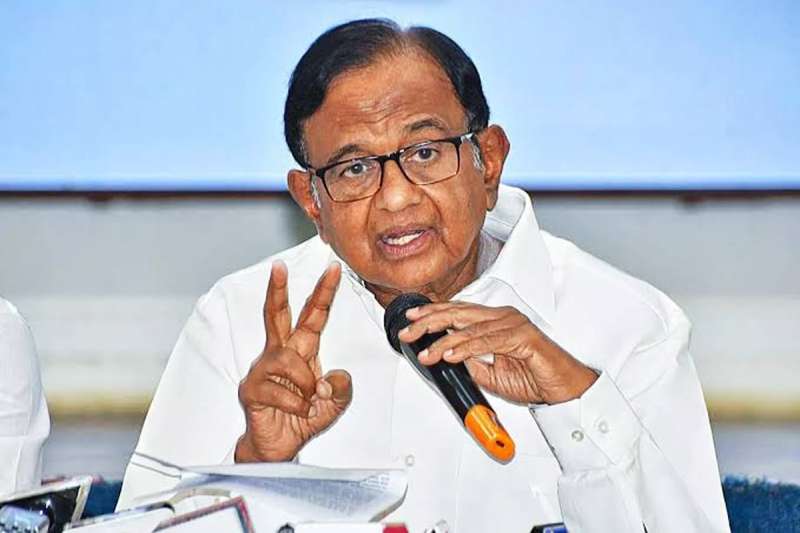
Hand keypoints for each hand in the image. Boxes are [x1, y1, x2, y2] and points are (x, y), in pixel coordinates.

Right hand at [235, 261, 351, 462]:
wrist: (279, 448)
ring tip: (309, 401)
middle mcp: (279, 354)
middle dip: (277, 290)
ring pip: (289, 361)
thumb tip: (329, 378)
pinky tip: (297, 413)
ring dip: (306, 384)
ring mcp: (261, 370)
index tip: (334, 269)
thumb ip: (341, 388)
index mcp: (301, 351)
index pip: (312, 316)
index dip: (323, 293)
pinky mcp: (251, 389)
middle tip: (279, 266)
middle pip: (276, 316)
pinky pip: (280, 391)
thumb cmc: (303, 419)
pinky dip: (297, 406)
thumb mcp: (335, 404)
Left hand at [397, 302, 596, 404]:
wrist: (563, 390)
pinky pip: (488, 341)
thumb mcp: (489, 375)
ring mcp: (514, 324)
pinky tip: (452, 354)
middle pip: (459, 313)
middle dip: (430, 322)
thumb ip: (469, 363)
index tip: (410, 319)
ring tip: (427, 352)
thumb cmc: (533, 379)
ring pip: (470, 328)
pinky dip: (467, 348)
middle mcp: (503, 317)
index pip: (457, 312)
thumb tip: (448, 357)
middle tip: (409, 331)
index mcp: (494, 321)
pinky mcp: (524, 337)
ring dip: (444, 341)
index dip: (432, 314)